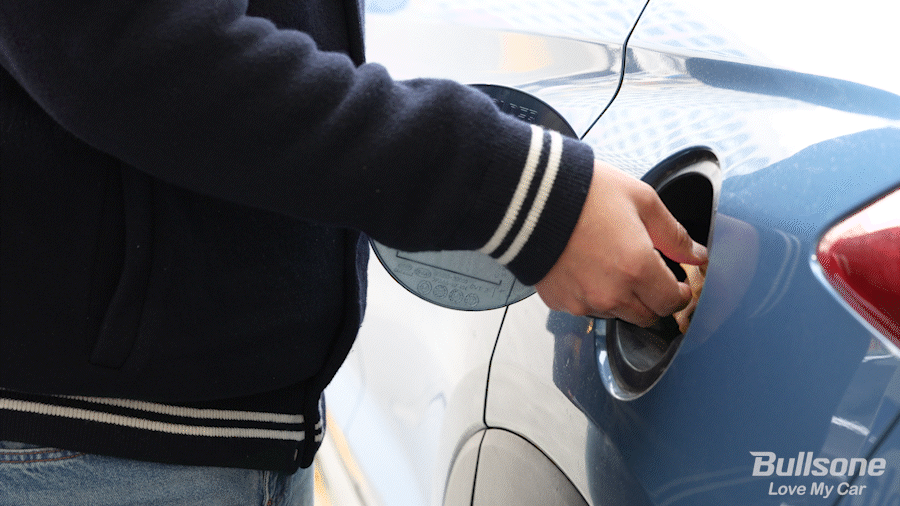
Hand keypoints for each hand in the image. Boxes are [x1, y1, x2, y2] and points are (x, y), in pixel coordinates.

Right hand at [535, 160, 707, 326]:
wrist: (530, 197)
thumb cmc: (585, 193)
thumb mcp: (641, 200)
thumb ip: (674, 234)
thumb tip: (696, 254)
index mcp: (637, 268)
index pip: (672, 302)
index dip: (679, 294)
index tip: (676, 284)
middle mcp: (610, 293)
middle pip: (646, 316)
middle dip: (653, 299)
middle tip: (647, 275)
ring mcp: (582, 301)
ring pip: (616, 314)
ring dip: (622, 298)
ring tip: (611, 264)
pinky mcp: (559, 301)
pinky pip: (585, 307)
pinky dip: (591, 294)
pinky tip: (586, 267)